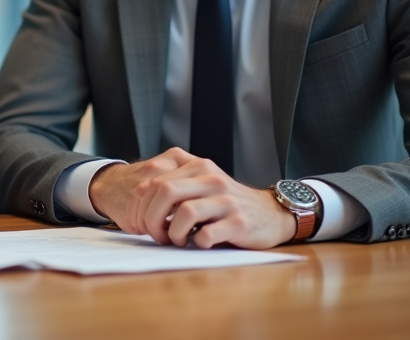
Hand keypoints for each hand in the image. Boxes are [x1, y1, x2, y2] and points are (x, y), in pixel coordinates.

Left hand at [88, 147, 295, 248]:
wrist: (270, 214)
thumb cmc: (226, 204)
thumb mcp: (200, 186)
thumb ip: (174, 187)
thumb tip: (139, 202)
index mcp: (197, 166)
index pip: (154, 180)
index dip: (140, 205)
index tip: (139, 222)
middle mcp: (211, 179)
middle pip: (165, 191)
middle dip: (152, 218)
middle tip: (156, 234)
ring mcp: (227, 201)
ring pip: (185, 211)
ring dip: (173, 232)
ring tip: (178, 240)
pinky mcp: (240, 223)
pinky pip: (208, 234)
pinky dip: (197, 243)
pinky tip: (200, 243)